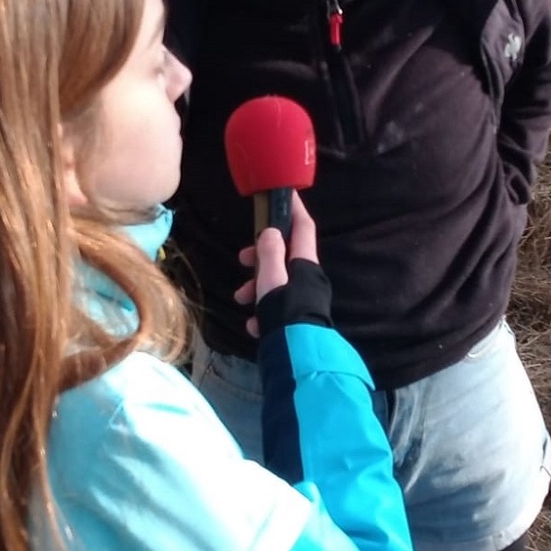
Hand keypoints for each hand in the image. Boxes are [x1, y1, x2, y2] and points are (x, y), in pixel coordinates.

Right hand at [233, 193, 319, 337]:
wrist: (296, 356)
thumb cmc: (283, 313)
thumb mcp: (271, 278)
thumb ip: (269, 253)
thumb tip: (271, 232)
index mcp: (305, 264)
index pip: (303, 227)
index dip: (294, 209)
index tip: (284, 194)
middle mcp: (309, 279)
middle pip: (284, 256)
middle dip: (260, 257)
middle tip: (242, 259)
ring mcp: (304, 299)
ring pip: (277, 283)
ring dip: (256, 288)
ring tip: (242, 299)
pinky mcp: (297, 319)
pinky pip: (278, 308)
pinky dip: (263, 312)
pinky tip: (255, 325)